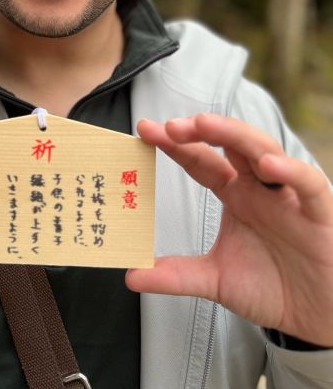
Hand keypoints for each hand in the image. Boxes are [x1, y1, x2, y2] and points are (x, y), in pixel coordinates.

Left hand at [126, 113, 332, 346]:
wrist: (316, 319)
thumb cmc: (272, 288)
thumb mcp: (215, 280)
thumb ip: (176, 275)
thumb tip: (131, 275)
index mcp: (235, 195)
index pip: (200, 160)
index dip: (174, 144)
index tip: (144, 130)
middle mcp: (259, 187)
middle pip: (230, 143)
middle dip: (201, 129)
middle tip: (169, 126)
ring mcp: (288, 196)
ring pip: (264, 150)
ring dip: (235, 134)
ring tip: (205, 125)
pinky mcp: (318, 213)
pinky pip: (308, 184)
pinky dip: (291, 170)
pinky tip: (268, 165)